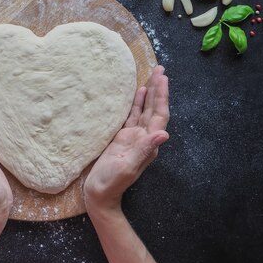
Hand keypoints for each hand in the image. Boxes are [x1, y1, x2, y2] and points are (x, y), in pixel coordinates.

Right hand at [84, 66, 169, 212]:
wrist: (100, 194)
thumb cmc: (112, 182)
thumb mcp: (128, 166)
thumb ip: (144, 149)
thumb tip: (163, 135)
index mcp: (148, 143)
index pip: (159, 115)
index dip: (162, 96)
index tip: (162, 78)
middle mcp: (144, 138)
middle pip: (154, 109)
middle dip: (158, 89)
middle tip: (160, 69)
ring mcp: (134, 137)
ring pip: (145, 110)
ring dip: (149, 93)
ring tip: (152, 75)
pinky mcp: (123, 138)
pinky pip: (132, 116)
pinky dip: (137, 103)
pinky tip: (138, 92)